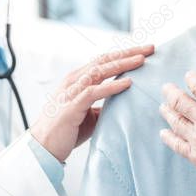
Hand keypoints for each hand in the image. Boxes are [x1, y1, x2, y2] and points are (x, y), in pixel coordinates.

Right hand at [30, 44, 154, 161]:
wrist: (44, 147)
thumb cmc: (67, 130)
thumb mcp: (89, 112)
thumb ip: (103, 103)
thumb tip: (123, 102)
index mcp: (78, 79)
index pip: (104, 60)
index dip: (125, 54)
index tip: (145, 51)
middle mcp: (74, 80)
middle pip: (104, 60)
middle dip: (128, 53)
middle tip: (150, 48)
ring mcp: (72, 92)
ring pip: (99, 71)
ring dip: (122, 64)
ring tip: (142, 60)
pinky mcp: (72, 106)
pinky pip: (94, 92)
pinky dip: (111, 86)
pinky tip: (127, 83)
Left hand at [159, 58, 195, 195]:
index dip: (191, 79)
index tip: (188, 77)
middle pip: (180, 101)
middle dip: (171, 93)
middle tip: (166, 88)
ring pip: (176, 121)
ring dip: (167, 112)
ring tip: (163, 107)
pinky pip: (177, 144)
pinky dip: (168, 138)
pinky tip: (164, 133)